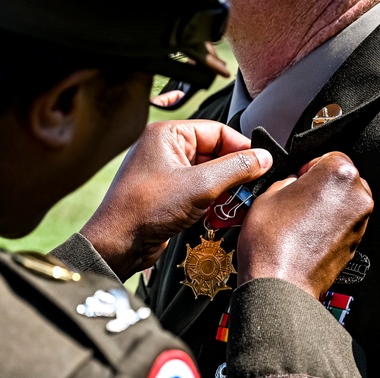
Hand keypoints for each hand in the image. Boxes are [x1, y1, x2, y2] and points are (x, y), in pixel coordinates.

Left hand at [80, 120, 272, 281]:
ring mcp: (166, 174)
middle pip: (215, 154)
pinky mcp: (168, 196)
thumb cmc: (143, 210)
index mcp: (167, 135)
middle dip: (234, 173)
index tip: (262, 162)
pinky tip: (221, 214)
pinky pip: (199, 192)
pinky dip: (212, 202)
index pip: (217, 131)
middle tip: (252, 187)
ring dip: (225, 191)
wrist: (117, 244)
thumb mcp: (199, 186)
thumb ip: (235, 170)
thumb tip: (262, 158)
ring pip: (209, 176)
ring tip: (238, 204)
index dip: (241, 147)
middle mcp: (165, 150)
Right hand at [237, 152, 371, 298]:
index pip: (328, 155)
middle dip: (320, 187)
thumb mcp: (267, 195)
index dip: (308, 167)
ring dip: (324, 207)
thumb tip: (294, 183)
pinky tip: (304, 236)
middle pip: (340, 180)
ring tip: (297, 222)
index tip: (297, 177)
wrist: (279, 285)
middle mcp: (356, 196)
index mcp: (338, 174)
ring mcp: (359, 222)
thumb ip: (288, 180)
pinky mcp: (356, 244)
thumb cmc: (272, 245)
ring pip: (342, 203)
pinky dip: (327, 227)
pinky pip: (342, 225)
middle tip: (295, 200)